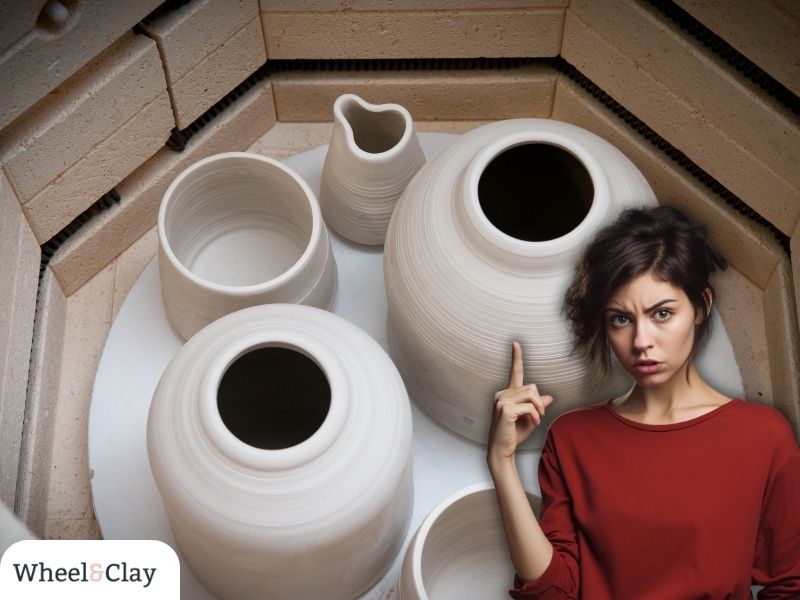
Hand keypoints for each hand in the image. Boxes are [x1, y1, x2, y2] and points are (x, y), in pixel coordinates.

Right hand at [487, 341, 553, 467]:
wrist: (502, 450)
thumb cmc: (513, 435)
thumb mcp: (530, 419)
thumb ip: (537, 406)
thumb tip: (549, 398)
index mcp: (506, 394)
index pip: (514, 373)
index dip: (516, 357)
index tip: (516, 343)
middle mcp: (502, 394)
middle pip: (531, 387)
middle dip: (539, 402)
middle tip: (539, 416)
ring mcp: (501, 401)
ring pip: (531, 395)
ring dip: (538, 409)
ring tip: (535, 420)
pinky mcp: (505, 409)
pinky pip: (529, 407)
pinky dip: (535, 416)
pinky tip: (532, 424)